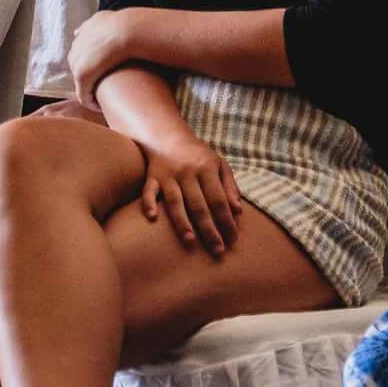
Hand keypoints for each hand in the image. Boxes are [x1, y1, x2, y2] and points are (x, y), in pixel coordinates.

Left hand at [66, 8, 147, 97]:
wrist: (126, 30)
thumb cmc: (123, 25)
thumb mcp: (102, 18)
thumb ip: (91, 25)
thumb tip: (78, 31)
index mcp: (81, 36)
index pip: (82, 56)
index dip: (94, 66)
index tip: (106, 74)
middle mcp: (76, 49)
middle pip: (79, 69)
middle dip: (90, 79)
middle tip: (105, 89)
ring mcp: (77, 63)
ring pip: (80, 84)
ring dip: (90, 91)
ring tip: (104, 100)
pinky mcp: (82, 76)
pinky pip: (83, 95)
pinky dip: (91, 102)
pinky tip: (101, 107)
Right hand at [137, 129, 241, 254]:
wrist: (168, 135)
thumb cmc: (198, 155)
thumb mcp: (219, 165)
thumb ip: (230, 187)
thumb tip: (238, 211)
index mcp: (207, 169)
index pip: (219, 200)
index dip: (227, 221)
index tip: (233, 240)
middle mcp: (188, 172)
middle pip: (200, 205)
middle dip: (210, 230)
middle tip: (218, 251)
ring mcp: (169, 175)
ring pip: (176, 202)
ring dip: (183, 222)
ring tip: (190, 242)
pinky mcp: (152, 176)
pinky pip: (148, 191)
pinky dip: (149, 203)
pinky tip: (152, 218)